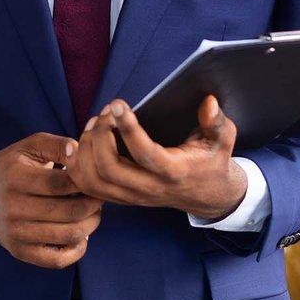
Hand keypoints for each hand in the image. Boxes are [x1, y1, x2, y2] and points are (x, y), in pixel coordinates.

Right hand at [0, 133, 103, 268]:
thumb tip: (79, 153)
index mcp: (16, 178)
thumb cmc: (12, 165)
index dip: (86, 181)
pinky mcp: (18, 251)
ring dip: (91, 224)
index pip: (62, 184)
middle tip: (99, 196)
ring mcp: (15, 233)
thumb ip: (57, 145)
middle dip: (94, 204)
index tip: (95, 178)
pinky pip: (57, 260)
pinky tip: (81, 235)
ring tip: (92, 212)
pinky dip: (77, 250)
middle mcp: (13, 208)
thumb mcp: (30, 146)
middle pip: (70, 211)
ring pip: (68, 235)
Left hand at [65, 96, 247, 220]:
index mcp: (174, 172)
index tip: (117, 104)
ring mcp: (132, 196)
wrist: (207, 195)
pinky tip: (85, 141)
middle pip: (109, 168)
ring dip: (86, 149)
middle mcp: (149, 188)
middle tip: (106, 112)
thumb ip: (216, 121)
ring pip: (93, 179)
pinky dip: (78, 164)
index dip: (127, 128)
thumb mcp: (221, 139)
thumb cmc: (211, 160)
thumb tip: (208, 101)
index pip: (145, 154)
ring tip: (96, 124)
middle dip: (100, 136)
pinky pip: (88, 187)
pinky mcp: (121, 198)